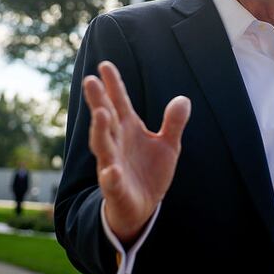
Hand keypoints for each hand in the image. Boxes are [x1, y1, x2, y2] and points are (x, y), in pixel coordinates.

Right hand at [83, 61, 190, 244]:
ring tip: (100, 114)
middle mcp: (116, 143)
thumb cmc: (150, 172)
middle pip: (105, 119)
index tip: (104, 65)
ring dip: (100, 130)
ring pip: (103, 146)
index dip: (113, 85)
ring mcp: (113, 164)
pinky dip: (110, 176)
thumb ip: (173, 123)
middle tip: (90, 80)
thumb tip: (183, 99)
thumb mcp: (167, 146)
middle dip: (98, 100)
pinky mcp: (116, 188)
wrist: (141, 208)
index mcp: (128, 129)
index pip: (119, 103)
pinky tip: (111, 170)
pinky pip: (111, 181)